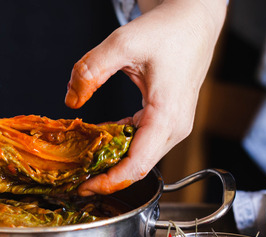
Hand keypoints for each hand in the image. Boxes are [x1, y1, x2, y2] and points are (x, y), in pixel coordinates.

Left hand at [65, 0, 225, 195]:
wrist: (194, 21)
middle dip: (106, 177)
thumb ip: (91, 69)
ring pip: (140, 158)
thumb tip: (71, 99)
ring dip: (112, 162)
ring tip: (82, 161)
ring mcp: (174, 127)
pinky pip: (142, 144)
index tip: (85, 187)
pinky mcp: (169, 122)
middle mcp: (175, 127)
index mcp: (167, 115)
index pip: (138, 165)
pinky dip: (120, 146)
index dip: (110, 182)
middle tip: (74, 177)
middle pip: (138, 168)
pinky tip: (100, 140)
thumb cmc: (168, 30)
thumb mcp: (123, 42)